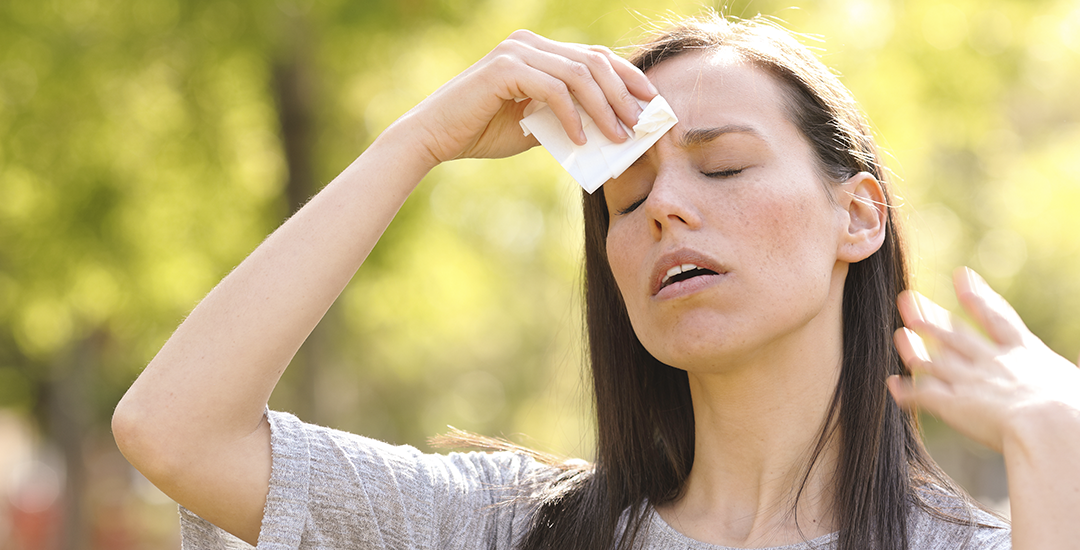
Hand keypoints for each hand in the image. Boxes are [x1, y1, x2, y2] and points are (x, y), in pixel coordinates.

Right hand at [399, 30, 657, 164]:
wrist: (434, 138)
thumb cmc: (481, 132)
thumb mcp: (534, 126)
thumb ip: (565, 119)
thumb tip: (608, 130)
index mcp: (538, 50)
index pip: (593, 56)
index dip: (627, 76)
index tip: (651, 103)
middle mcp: (529, 43)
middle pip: (593, 61)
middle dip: (623, 93)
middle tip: (640, 124)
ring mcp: (517, 52)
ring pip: (578, 75)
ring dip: (604, 108)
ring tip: (618, 137)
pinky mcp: (505, 69)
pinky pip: (553, 91)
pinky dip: (572, 116)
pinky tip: (580, 140)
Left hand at [888, 267, 1079, 452]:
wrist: (1051, 424)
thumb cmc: (1077, 410)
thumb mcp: (1077, 386)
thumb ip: (1069, 374)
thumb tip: (1076, 372)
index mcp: (1026, 352)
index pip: (998, 317)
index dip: (978, 296)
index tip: (961, 275)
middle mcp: (992, 362)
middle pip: (955, 334)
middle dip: (931, 316)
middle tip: (908, 298)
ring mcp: (971, 381)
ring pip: (935, 360)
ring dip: (914, 347)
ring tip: (898, 334)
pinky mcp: (954, 404)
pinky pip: (924, 396)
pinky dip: (907, 392)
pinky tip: (893, 387)